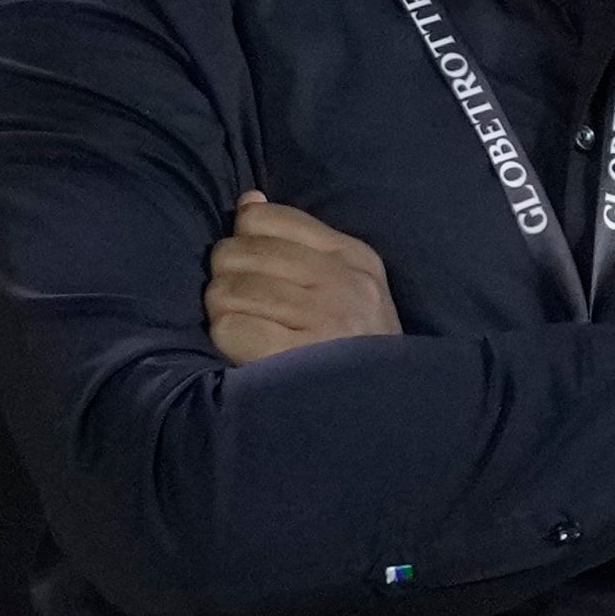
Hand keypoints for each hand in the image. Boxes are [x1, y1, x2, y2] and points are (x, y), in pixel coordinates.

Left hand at [206, 193, 398, 362]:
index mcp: (353, 257)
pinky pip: (229, 328)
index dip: (244, 242)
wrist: (390, 414)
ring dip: (224, 315)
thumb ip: (297, 241)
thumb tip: (248, 201)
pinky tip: (247, 354)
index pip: (265, 218)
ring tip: (249, 333)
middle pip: (235, 252)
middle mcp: (341, 283)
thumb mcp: (347, 285)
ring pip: (225, 291)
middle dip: (227, 280)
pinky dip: (227, 342)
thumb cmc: (357, 348)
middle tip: (245, 309)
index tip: (254, 271)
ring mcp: (321, 321)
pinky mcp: (295, 359)